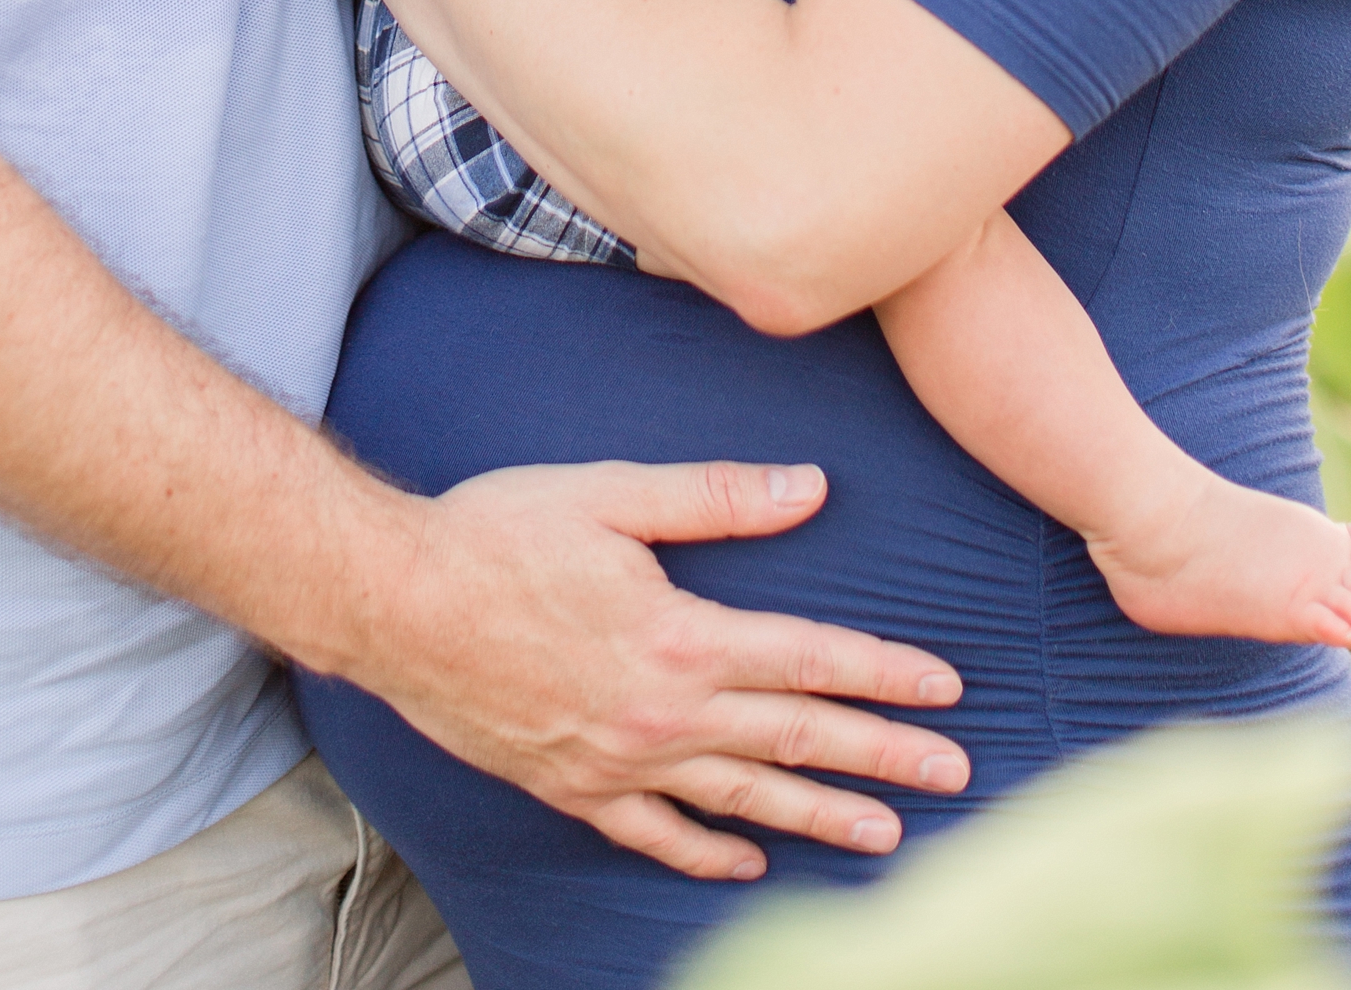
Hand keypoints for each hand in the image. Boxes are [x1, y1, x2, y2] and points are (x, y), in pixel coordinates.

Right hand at [364, 456, 968, 880]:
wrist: (396, 604)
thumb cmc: (498, 532)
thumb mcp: (611, 495)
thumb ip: (717, 498)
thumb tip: (811, 489)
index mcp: (682, 636)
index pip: (811, 661)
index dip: (884, 674)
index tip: (946, 687)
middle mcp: (663, 714)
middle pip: (797, 740)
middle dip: (883, 757)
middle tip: (955, 772)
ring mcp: (619, 763)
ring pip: (743, 801)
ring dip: (821, 818)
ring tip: (887, 835)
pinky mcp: (575, 789)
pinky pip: (658, 836)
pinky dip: (710, 855)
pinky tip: (749, 861)